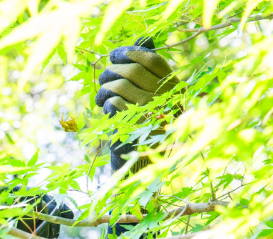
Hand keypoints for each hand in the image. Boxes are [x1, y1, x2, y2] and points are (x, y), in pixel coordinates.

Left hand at [95, 37, 177, 171]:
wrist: (143, 163)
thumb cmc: (146, 125)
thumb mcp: (154, 97)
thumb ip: (149, 71)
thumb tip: (144, 41)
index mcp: (173, 88)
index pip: (152, 59)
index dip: (130, 52)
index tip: (114, 55)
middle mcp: (165, 99)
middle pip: (131, 70)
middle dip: (110, 71)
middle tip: (103, 79)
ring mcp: (151, 113)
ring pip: (119, 85)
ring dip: (103, 88)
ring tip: (100, 97)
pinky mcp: (135, 127)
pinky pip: (113, 103)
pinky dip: (106, 103)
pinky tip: (106, 110)